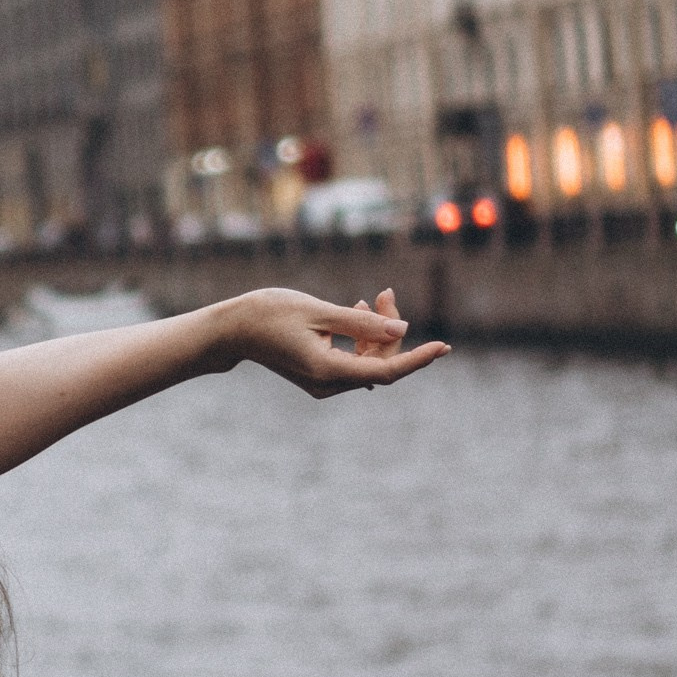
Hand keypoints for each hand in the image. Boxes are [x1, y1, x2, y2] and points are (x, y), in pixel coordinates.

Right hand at [215, 286, 450, 398]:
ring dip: (376, 332)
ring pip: (367, 361)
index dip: (417, 358)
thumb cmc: (270, 313)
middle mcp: (328, 383)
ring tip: (373, 300)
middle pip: (379, 363)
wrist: (232, 329)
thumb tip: (403, 332)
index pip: (386, 371)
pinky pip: (353, 361)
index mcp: (328, 370)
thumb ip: (362, 323)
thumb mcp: (320, 311)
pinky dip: (361, 339)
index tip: (443, 347)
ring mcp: (323, 383)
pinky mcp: (318, 375)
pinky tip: (358, 312)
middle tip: (387, 293)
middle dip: (391, 331)